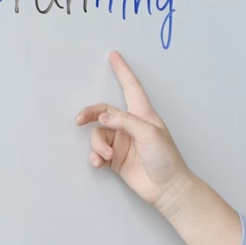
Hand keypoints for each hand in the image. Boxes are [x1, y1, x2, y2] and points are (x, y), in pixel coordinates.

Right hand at [74, 51, 194, 208]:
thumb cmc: (165, 158)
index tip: (114, 55)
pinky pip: (97, 152)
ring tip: (106, 155)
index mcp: (142, 114)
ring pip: (98, 135)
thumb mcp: (148, 133)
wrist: (167, 188)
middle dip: (89, 114)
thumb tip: (102, 116)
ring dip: (98, 144)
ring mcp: (121, 142)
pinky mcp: (115, 159)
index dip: (122, 71)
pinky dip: (95, 156)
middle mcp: (129, 126)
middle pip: (103, 111)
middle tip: (78, 120)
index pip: (131, 87)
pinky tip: (99, 163)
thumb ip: (124, 121)